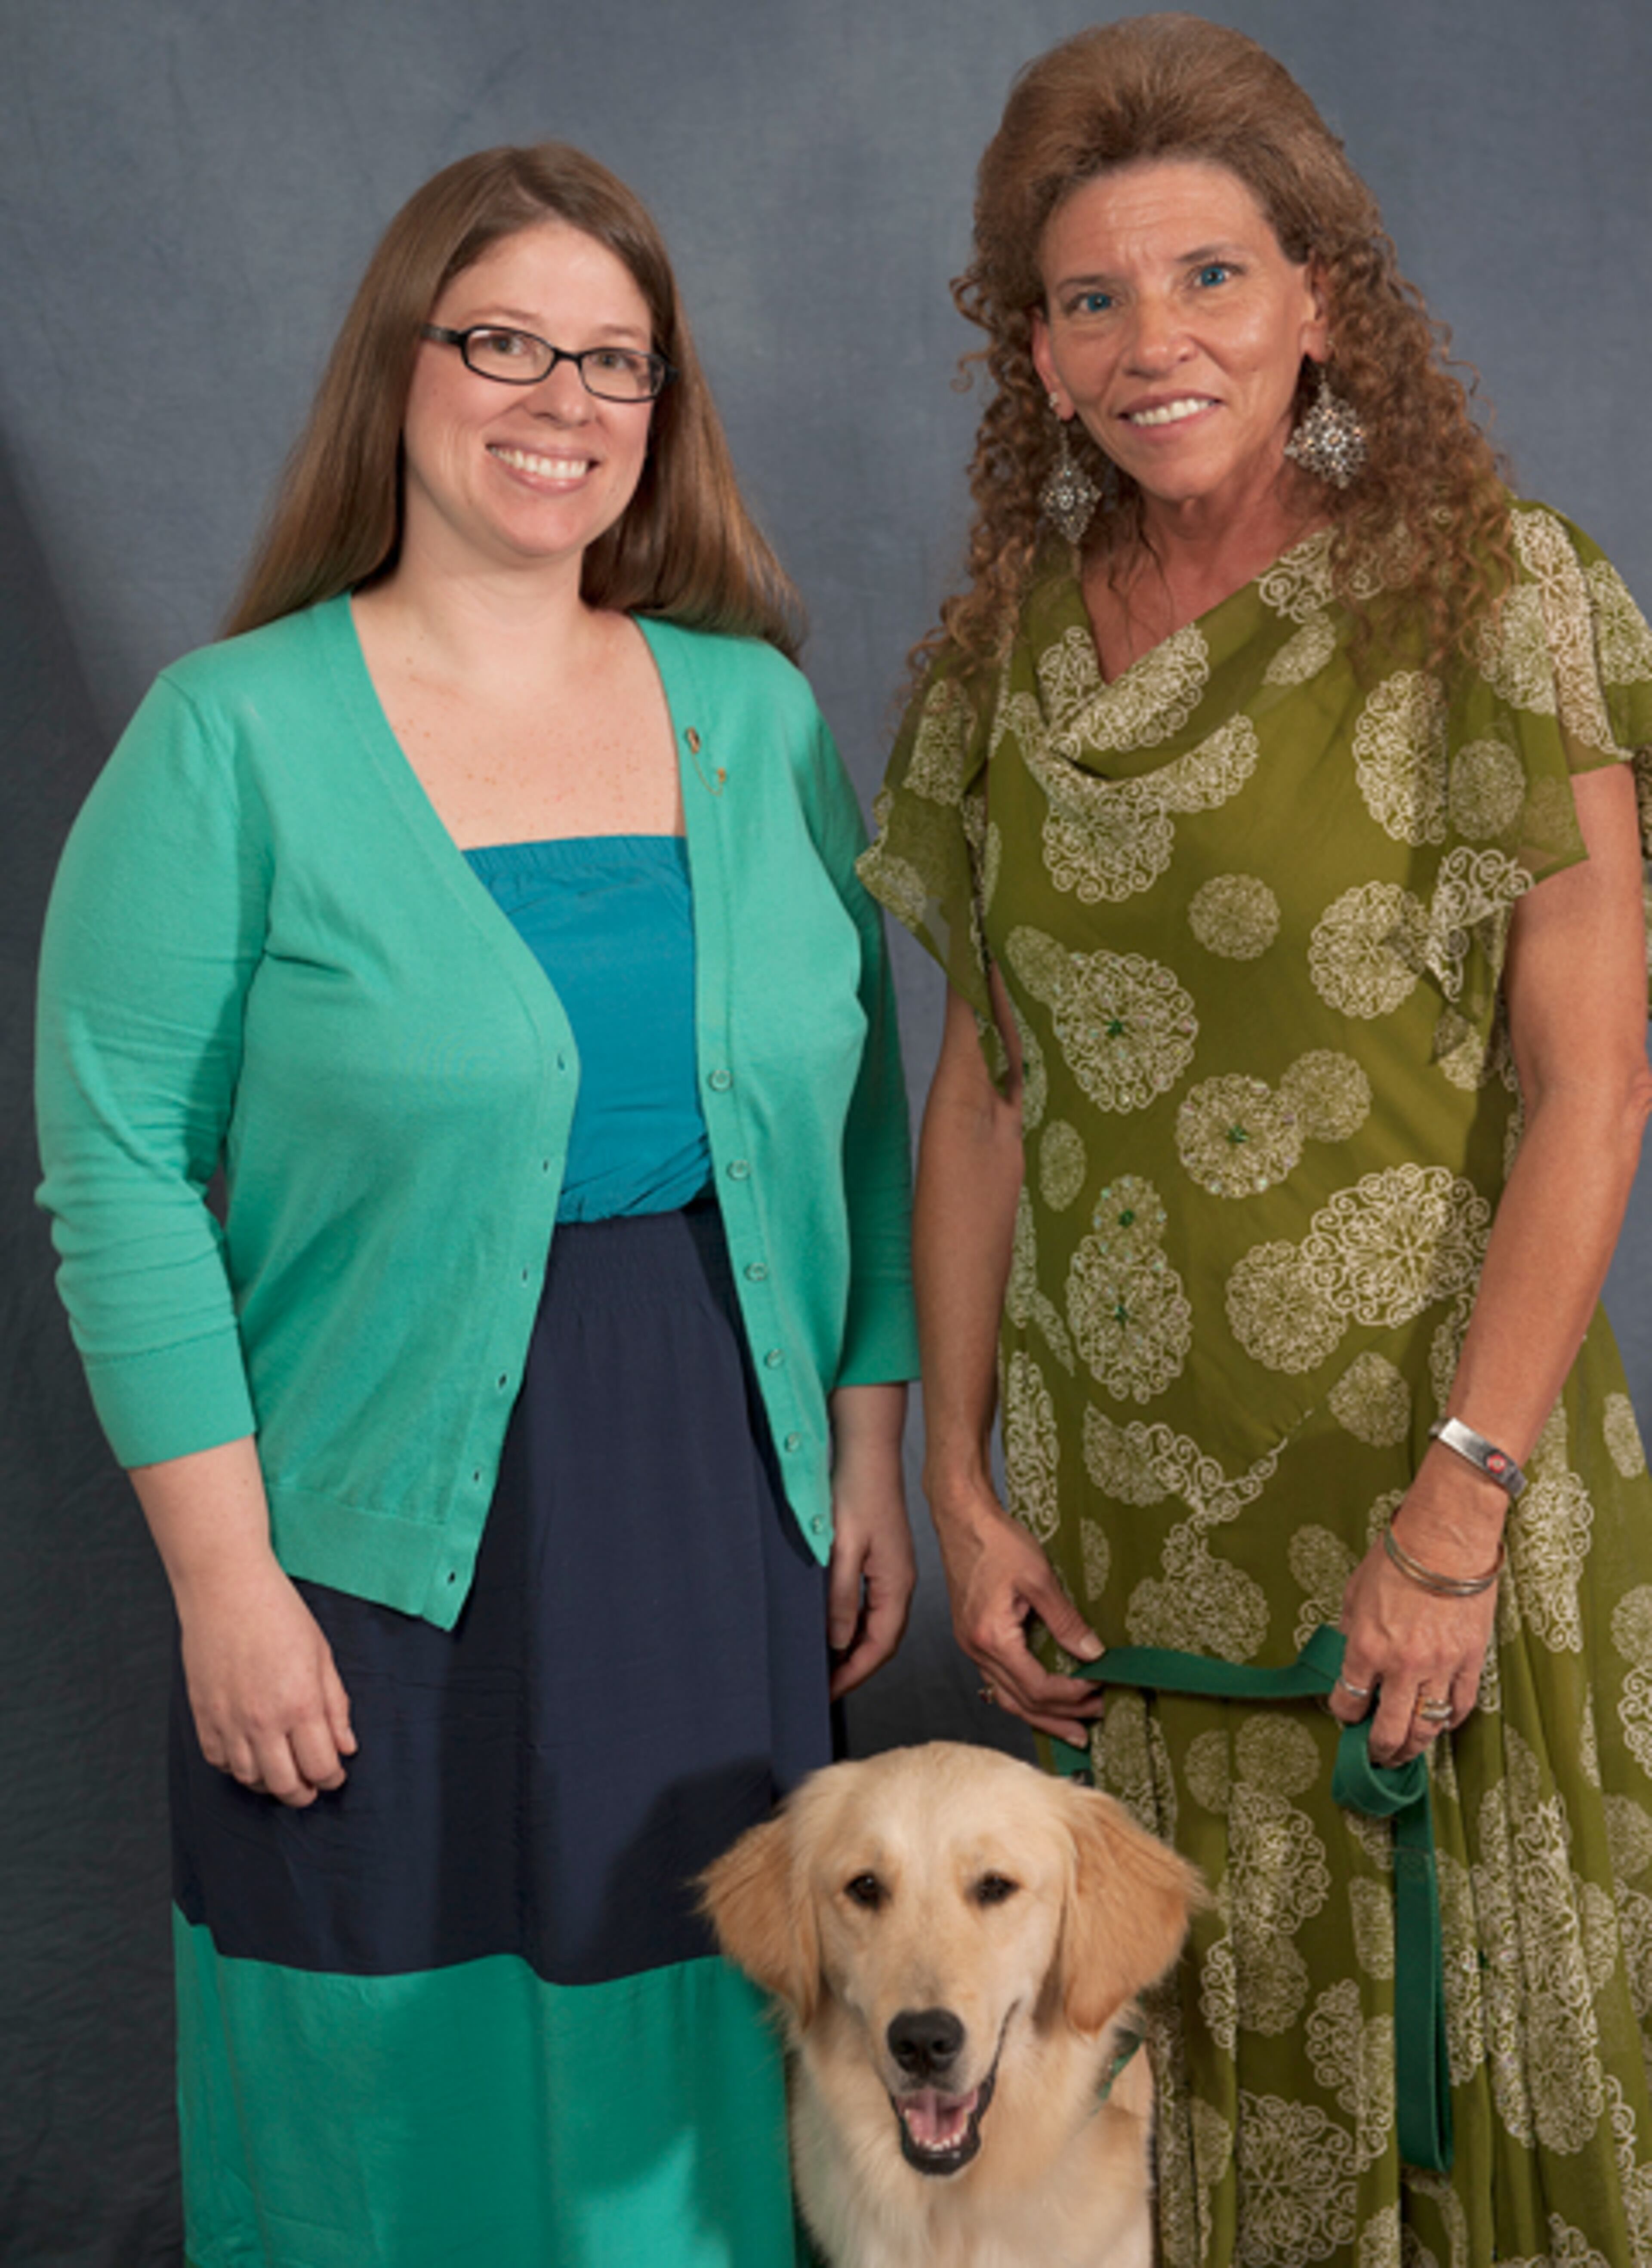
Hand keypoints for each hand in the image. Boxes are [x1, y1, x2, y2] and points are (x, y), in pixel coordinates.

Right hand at [175, 1556, 356, 1806]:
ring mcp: (228, 1721)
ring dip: (271, 1783)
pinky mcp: (203, 1716)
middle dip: (303, 1793)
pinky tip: (251, 1755)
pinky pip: (220, 1761)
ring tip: (283, 1771)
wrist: (226, 1589)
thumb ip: (336, 1705)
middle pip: (285, 1785)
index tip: (336, 1774)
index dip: (332, 1778)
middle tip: (311, 1786)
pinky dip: (237, 1767)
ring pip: (250, 1779)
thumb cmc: (279, 1614)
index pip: (321, 1767)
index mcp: (301, 1704)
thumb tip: (346, 1747)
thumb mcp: (322, 1655)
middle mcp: (263, 1720)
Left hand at [826, 1383, 914, 1697]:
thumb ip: (842, 1597)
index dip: (854, 1673)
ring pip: (877, 1624)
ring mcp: (893, 1571)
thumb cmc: (856, 1492)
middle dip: (855, 1668)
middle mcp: (900, 1583)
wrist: (867, 1450)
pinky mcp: (882, 1559)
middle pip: (882, 1640)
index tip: (828, 1693)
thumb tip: (839, 1642)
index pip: (880, 1645)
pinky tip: (833, 1627)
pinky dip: (854, 1624)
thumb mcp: (843, 1548)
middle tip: (823, 1686)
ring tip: (824, 1665)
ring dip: (854, 1648)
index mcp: (896, 1584)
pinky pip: (872, 1605)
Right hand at [930, 1477, 1103, 1742]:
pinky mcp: (972, 1637)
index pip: (1036, 1686)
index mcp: (991, 1637)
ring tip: (1070, 1729)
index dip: (1070, 1695)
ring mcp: (971, 1646)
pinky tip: (1039, 1701)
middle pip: (1021, 1702)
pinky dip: (1022, 1696)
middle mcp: (976, 1650)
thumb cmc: (996, 1541)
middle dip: (1059, 1718)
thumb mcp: (1039, 1577)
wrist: (962, 1518)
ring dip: (1041, 1715)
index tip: (1099, 1689)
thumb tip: (1093, 1652)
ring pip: (1007, 1697)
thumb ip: (1066, 1620)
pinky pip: (998, 1680)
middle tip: (1091, 1728)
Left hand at [1330, 1495, 1500, 1766]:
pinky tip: (1439, 1723)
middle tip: (1375, 1755)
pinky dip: (1448, 1721)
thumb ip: (1351, 1632)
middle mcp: (1401, 1665)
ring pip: (1426, 1727)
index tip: (1347, 1715)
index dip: (1344, 1714)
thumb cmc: (1396, 1560)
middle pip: (1389, 1730)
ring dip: (1414, 1746)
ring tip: (1405, 1752)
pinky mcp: (1470, 1662)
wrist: (1446, 1539)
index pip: (1349, 1700)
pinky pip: (1460, 1706)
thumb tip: (1351, 1657)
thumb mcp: (1355, 1593)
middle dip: (1378, 1749)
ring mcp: (1439, 1667)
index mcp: (1366, 1647)